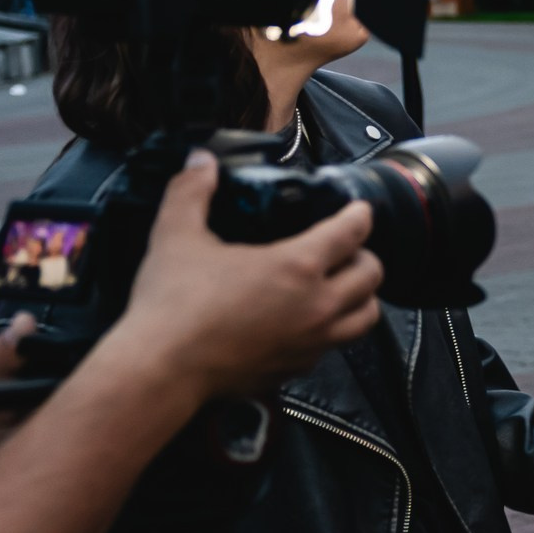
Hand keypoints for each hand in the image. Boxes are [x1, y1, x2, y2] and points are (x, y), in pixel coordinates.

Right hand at [103, 151, 382, 400]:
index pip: (350, 233)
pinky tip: (308, 322)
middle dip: (364, 256)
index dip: (359, 216)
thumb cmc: (172, 304)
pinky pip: (333, 347)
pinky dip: (331, 330)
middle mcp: (317, 305)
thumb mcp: (176, 235)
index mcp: (297, 266)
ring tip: (342, 286)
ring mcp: (312, 342)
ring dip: (362, 297)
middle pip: (371, 276)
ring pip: (365, 318)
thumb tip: (199, 162)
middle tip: (345, 249)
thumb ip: (192, 192)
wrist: (162, 370)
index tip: (359, 211)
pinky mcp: (298, 369)